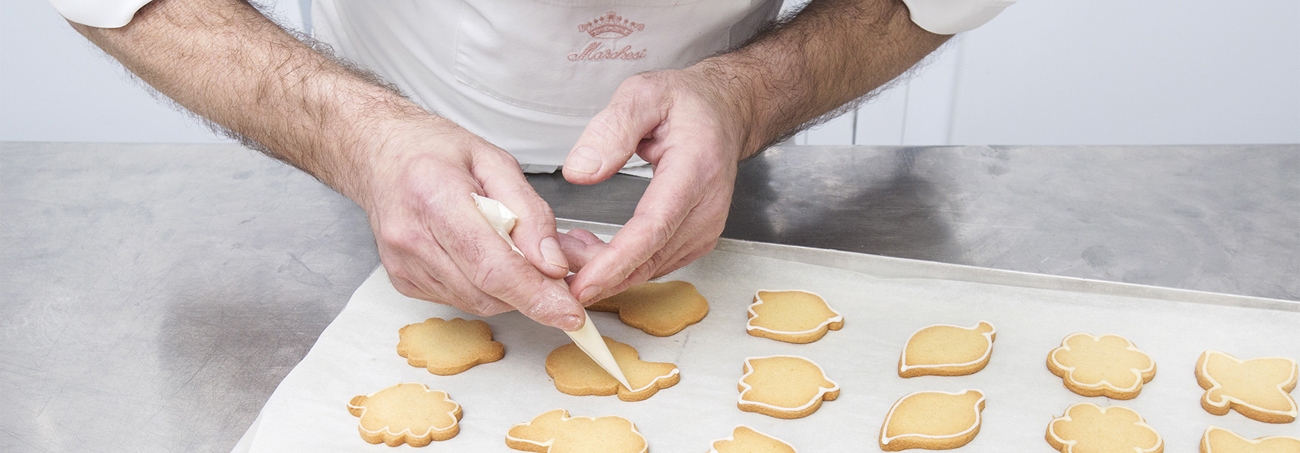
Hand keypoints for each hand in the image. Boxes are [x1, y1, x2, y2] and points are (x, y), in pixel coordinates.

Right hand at [359, 117, 584, 329]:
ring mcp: (403, 264)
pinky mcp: (402, 281)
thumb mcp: (496, 162)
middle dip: (531, 294)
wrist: (380, 154)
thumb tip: (553, 263)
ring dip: (508, 291)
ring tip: (518, 256)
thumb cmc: (435, 151)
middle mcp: (412, 237)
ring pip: (476, 302)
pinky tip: (484, 257)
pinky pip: (459, 299)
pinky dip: (484, 288)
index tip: (569, 313)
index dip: (536, 296)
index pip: (493, 266)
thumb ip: (530, 213)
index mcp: (436, 197)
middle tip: (557, 278)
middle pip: (486, 292)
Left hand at [560, 68, 748, 302]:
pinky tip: (592, 246)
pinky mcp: (697, 240)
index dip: (615, 261)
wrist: (724, 113)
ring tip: (566, 245)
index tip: (581, 282)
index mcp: (694, 170)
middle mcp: (705, 208)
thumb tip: (580, 172)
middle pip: (648, 257)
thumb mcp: (642, 94)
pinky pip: (654, 264)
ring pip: (649, 267)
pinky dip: (620, 265)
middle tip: (553, 259)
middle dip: (597, 271)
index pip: (653, 228)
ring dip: (605, 269)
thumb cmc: (686, 103)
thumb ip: (611, 129)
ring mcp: (705, 229)